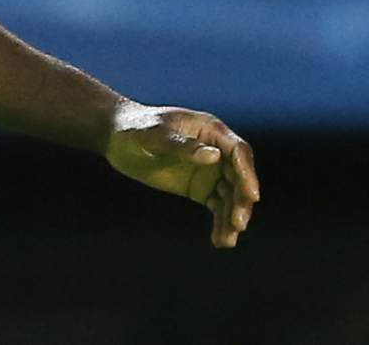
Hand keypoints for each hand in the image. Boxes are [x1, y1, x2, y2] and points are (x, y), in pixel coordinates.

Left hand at [103, 102, 259, 247]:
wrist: (117, 138)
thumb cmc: (136, 127)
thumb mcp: (155, 135)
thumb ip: (182, 145)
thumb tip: (213, 156)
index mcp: (211, 130)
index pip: (239, 152)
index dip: (247, 174)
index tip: (252, 196)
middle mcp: (215, 150)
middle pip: (239, 177)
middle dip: (241, 201)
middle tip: (237, 224)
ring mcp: (208, 170)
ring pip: (230, 196)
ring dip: (231, 217)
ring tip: (226, 241)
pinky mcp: (199, 188)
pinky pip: (217, 206)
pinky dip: (220, 223)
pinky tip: (219, 240)